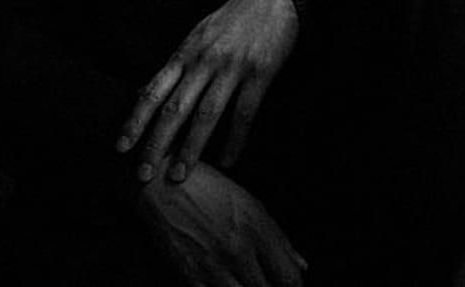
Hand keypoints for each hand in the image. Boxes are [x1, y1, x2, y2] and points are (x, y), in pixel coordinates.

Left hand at [117, 0, 298, 182]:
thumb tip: (146, 93)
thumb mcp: (198, 35)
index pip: (154, 90)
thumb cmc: (232, 18)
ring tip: (179, 175)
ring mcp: (232, 66)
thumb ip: (176, 65)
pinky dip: (235, 140)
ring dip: (191, 148)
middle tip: (143, 174)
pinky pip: (244, 113)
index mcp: (186, 51)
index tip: (121, 147)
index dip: (135, 120)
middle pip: (175, 107)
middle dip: (157, 143)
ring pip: (206, 114)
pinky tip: (227, 161)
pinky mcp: (260, 73)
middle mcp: (205, 59)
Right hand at [136, 159, 307, 286]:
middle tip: (265, 282)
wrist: (163, 187)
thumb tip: (301, 266)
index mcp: (257, 229)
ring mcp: (214, 267)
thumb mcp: (248, 203)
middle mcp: (239, 250)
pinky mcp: (190, 278)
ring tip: (247, 283)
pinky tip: (226, 285)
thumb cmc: (209, 189)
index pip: (289, 277)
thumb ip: (278, 237)